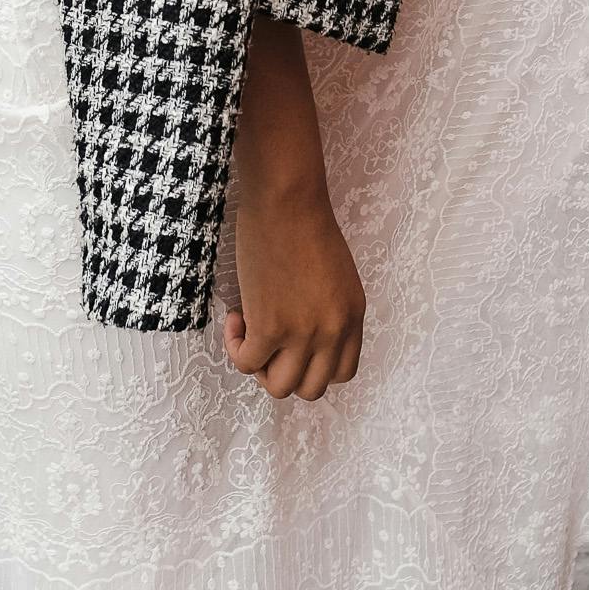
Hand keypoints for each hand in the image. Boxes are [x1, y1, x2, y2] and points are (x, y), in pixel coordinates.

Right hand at [224, 176, 364, 400]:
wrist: (287, 200)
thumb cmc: (305, 224)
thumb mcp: (336, 277)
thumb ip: (328, 310)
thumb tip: (300, 337)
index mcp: (353, 317)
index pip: (342, 373)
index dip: (313, 368)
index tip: (293, 348)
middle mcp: (333, 331)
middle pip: (311, 389)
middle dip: (285, 373)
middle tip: (268, 345)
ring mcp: (303, 333)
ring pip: (280, 387)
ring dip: (261, 368)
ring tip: (251, 334)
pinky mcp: (270, 327)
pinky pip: (247, 363)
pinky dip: (236, 347)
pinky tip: (236, 318)